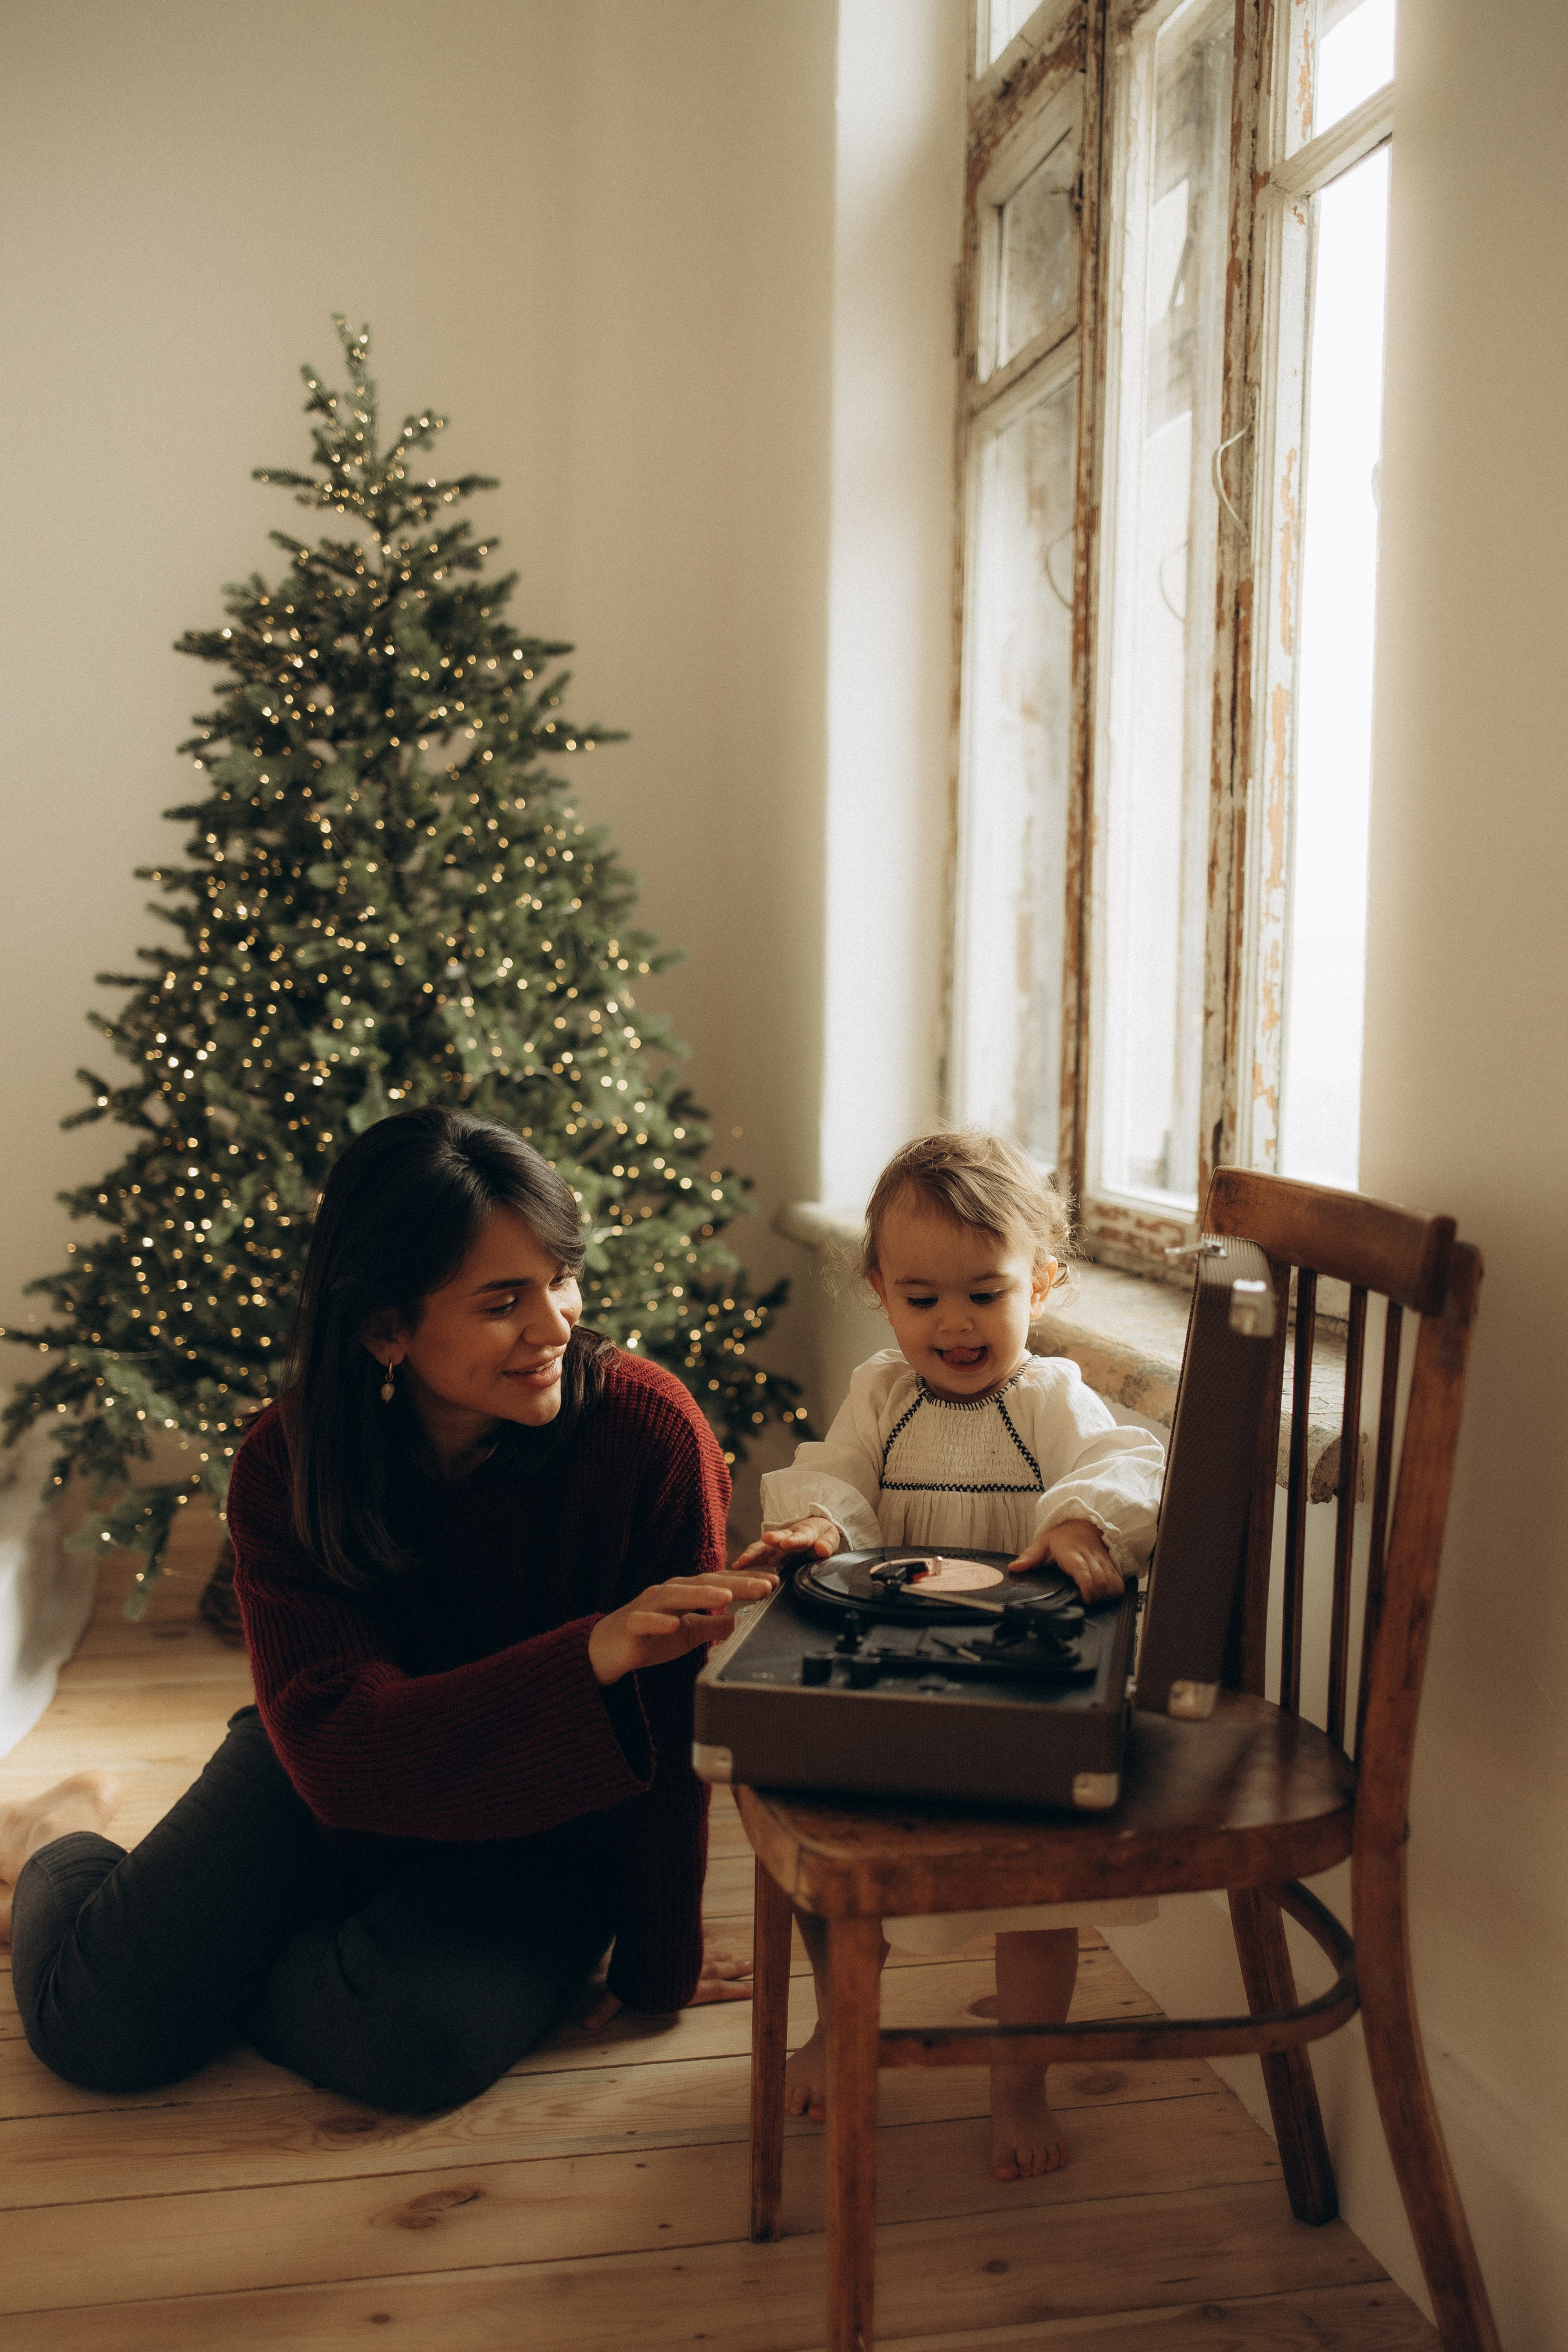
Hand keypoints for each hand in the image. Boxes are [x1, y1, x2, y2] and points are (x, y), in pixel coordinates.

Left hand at [578, 1940, 753, 2031]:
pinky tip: (715, 1937)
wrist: (654, 1941)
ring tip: (745, 1957)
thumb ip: (606, 2008)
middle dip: (738, 1970)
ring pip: (717, 1954)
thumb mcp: (622, 1992)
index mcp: (690, 1989)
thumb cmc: (642, 1973)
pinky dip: (712, 1941)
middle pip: (724, 1970)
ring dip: (731, 1957)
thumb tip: (586, 2026)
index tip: (754, 1990)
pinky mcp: (690, 1936)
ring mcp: (695, 1951)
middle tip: (755, 1967)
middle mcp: (697, 1970)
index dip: (736, 1991)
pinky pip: (705, 1939)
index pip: (719, 1991)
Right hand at [587, 1571, 777, 1684]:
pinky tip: (674, 1624)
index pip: (719, 1583)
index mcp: (684, 1593)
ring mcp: (648, 1606)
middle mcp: (668, 1592)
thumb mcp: (689, 1632)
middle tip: (764, 1586)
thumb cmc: (648, 1637)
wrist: (605, 1651)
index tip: (774, 1582)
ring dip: (701, 1595)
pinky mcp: (631, 1624)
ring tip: (726, 1596)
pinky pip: (645, 1621)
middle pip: (704, 1584)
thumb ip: (715, 1624)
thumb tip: (746, 1620)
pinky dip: (660, 1621)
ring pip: (676, 1595)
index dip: (746, 1582)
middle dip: (735, 1584)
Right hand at [732, 1515, 840, 1573]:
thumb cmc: (821, 1537)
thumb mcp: (829, 1538)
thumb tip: (821, 1549)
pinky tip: (736, 1566)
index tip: (786, 1543)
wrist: (813, 1534)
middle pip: (778, 1538)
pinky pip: (757, 1557)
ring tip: (742, 1560)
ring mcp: (776, 1546)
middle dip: (770, 1540)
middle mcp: (787, 1537)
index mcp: (805, 1533)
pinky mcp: (769, 1554)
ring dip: (753, 1553)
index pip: (800, 1537)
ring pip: (763, 1547)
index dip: (793, 1540)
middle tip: (765, 1540)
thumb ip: (827, 1544)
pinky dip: (747, 1561)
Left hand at [1009, 1517, 1125, 1603]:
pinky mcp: (1111, 1565)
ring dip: (1104, 1595)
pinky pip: (1118, 1582)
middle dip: (1095, 1597)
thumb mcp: (1043, 1542)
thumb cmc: (1063, 1535)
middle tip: (1084, 1602)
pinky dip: (1113, 1591)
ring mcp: (1103, 1561)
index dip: (1086, 1588)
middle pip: (1100, 1581)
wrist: (1084, 1523)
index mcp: (1072, 1553)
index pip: (1083, 1572)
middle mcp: (1090, 1557)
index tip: (1084, 1598)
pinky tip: (1104, 1595)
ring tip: (1094, 1600)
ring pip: (1111, 1582)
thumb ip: (1029, 1557)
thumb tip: (1014, 1568)